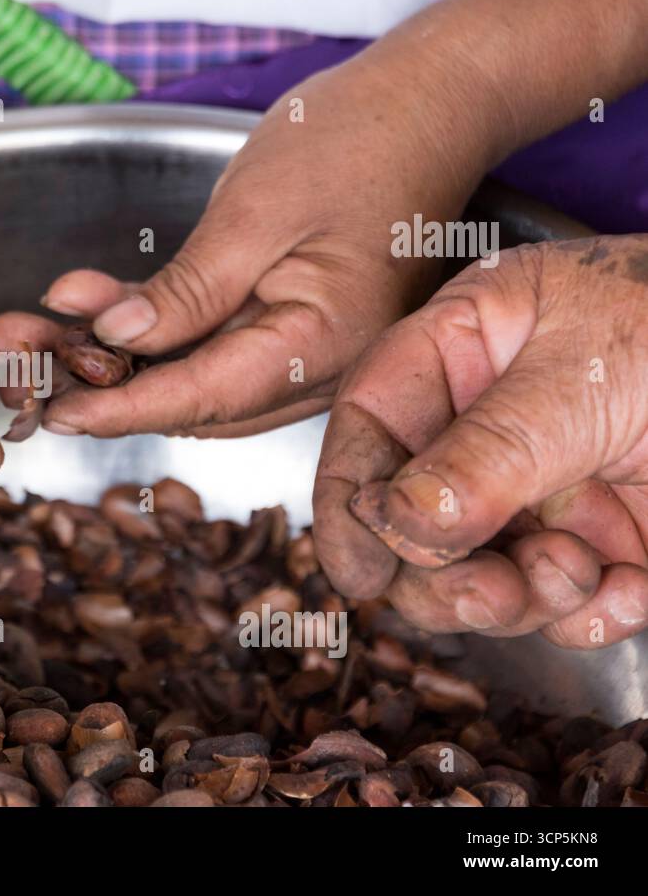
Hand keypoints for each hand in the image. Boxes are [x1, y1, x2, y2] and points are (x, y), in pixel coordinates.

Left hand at [0, 58, 492, 437]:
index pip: (199, 397)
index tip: (54, 414)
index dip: (118, 409)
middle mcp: (319, 369)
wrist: (427, 106)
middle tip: (18, 365)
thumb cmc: (357, 141)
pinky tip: (90, 304)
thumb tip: (119, 343)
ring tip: (36, 332)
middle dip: (98, 385)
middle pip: (189, 400)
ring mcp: (308, 355)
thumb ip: (188, 292)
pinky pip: (211, 349)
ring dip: (114, 360)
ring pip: (193, 381)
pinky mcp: (292, 331)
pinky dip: (150, 333)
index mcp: (321, 346)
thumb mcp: (256, 212)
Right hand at [314, 235, 647, 648]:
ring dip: (516, 597)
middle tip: (488, 587)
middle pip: (409, 521)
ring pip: (475, 576)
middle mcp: (490, 428)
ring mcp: (546, 490)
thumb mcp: (585, 374)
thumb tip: (400, 520)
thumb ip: (486, 449)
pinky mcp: (608, 545)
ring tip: (576, 572)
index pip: (370, 426)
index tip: (357, 568)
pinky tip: (626, 585)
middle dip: (442, 570)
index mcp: (464, 353)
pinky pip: (562, 606)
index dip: (349, 497)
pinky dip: (589, 614)